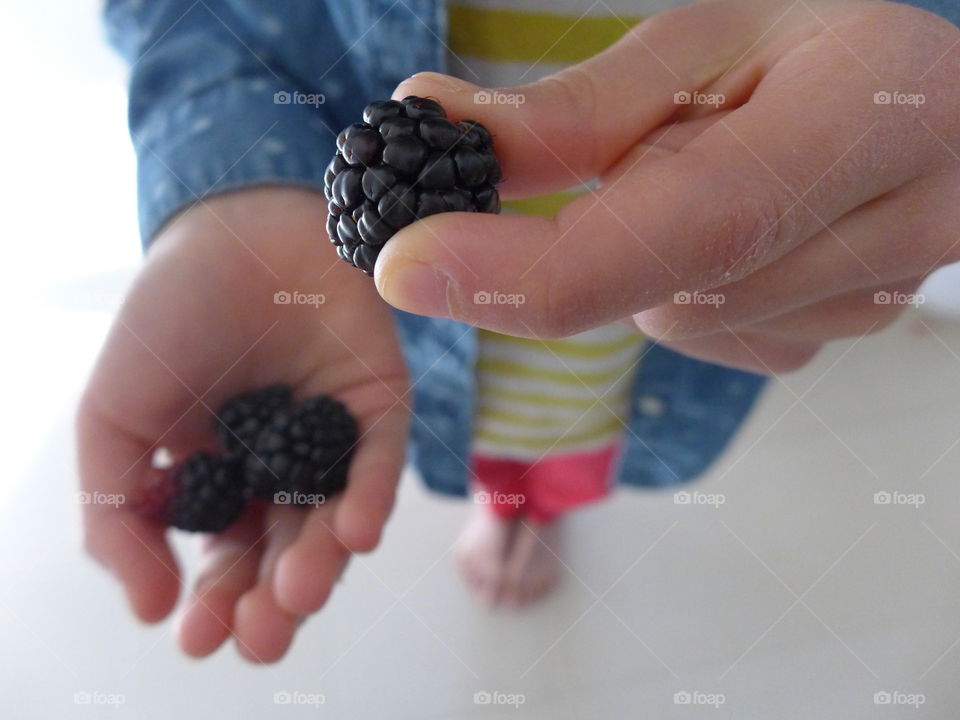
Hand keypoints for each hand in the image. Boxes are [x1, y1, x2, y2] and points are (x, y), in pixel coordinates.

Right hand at [77, 187, 408, 661]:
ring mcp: (336, 439)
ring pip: (336, 518)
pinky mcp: (378, 402)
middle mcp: (286, 471)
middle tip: (261, 635)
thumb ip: (120, 516)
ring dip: (322, 562)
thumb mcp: (114, 422)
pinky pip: (379, 459)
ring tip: (298, 591)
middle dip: (274, 601)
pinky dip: (370, 496)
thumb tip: (149, 610)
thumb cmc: (165, 322)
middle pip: (288, 554)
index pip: (227, 562)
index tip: (200, 637)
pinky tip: (351, 531)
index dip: (216, 603)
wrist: (222, 230)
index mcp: (224, 483)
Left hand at [374, 0, 959, 372]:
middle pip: (661, 292)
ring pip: (672, 323)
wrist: (921, 108)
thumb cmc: (815, 51)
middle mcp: (890, 227)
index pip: (681, 227)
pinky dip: (672, 285)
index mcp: (867, 113)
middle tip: (614, 157)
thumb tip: (435, 130)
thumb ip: (576, 108)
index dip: (530, 266)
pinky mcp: (827, 339)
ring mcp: (866, 302)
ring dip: (637, 259)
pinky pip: (699, 338)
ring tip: (701, 177)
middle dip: (584, 242)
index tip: (407, 263)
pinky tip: (717, 229)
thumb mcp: (703, 40)